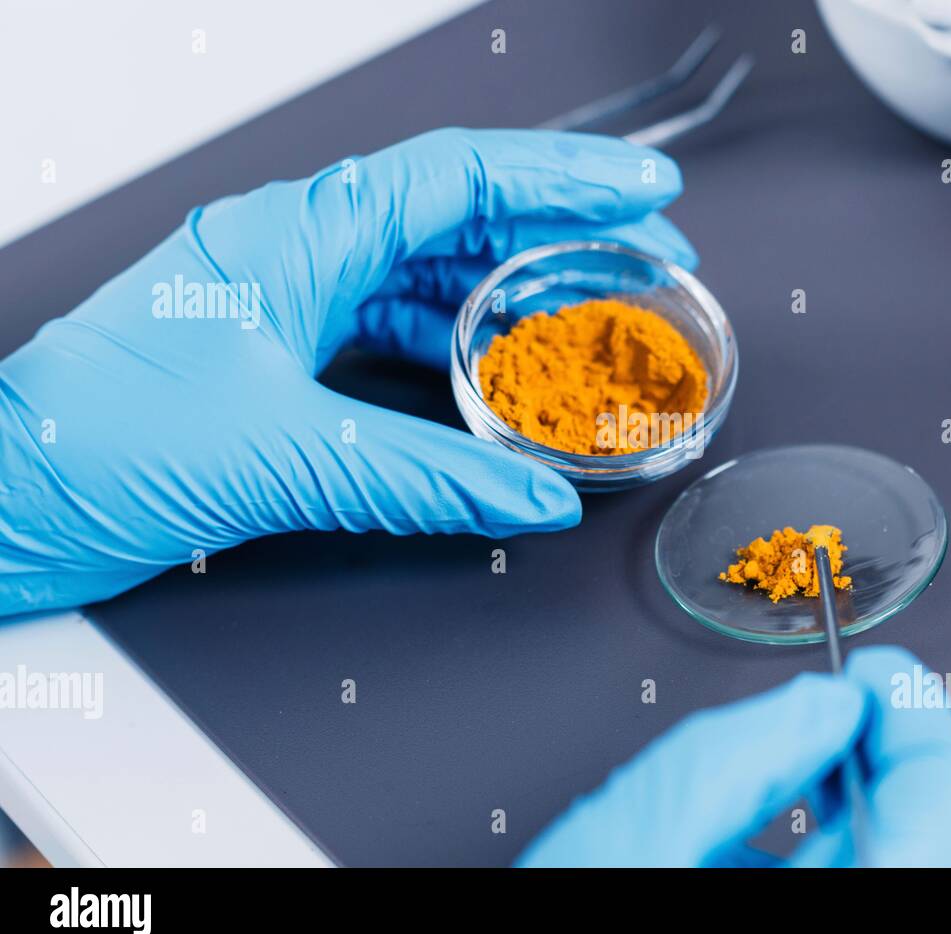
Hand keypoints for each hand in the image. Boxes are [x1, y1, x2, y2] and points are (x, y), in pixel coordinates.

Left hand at [0, 129, 694, 613]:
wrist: (13, 492)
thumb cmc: (99, 441)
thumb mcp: (287, 456)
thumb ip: (425, 478)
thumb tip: (528, 496)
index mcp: (299, 234)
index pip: (460, 177)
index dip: (565, 178)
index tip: (641, 191)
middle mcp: (300, 250)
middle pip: (461, 216)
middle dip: (562, 232)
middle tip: (643, 258)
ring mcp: (293, 298)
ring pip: (433, 271)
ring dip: (517, 290)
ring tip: (593, 314)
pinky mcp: (286, 351)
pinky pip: (397, 326)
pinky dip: (461, 346)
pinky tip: (503, 376)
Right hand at [517, 646, 950, 866]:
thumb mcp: (628, 854)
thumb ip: (727, 762)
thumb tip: (811, 707)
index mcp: (839, 927)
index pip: (944, 806)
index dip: (918, 720)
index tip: (876, 675)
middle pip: (918, 832)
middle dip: (875, 747)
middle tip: (839, 696)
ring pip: (880, 861)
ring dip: (843, 793)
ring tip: (795, 750)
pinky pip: (836, 887)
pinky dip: (808, 842)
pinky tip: (763, 821)